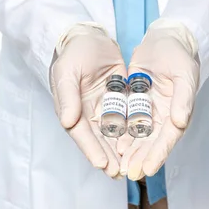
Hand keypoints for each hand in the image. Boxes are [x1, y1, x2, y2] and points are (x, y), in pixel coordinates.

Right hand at [50, 22, 126, 177]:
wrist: (88, 35)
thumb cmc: (74, 52)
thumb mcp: (67, 71)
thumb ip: (67, 96)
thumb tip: (66, 121)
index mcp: (71, 108)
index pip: (82, 134)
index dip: (92, 150)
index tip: (103, 164)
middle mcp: (87, 112)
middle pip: (98, 139)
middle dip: (109, 156)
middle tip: (121, 173)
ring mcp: (103, 106)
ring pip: (113, 132)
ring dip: (121, 149)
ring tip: (132, 165)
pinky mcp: (117, 98)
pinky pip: (125, 117)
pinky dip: (131, 130)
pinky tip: (142, 142)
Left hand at [118, 19, 199, 180]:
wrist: (166, 37)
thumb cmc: (178, 54)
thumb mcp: (184, 73)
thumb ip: (184, 98)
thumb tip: (180, 122)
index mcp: (179, 110)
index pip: (168, 137)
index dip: (158, 154)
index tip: (147, 169)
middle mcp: (165, 114)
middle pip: (152, 141)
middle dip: (141, 157)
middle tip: (128, 173)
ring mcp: (150, 108)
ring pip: (139, 134)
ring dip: (131, 150)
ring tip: (119, 165)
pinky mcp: (137, 100)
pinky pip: (128, 119)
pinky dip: (122, 132)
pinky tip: (113, 143)